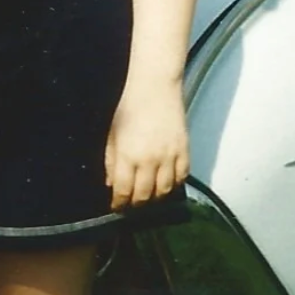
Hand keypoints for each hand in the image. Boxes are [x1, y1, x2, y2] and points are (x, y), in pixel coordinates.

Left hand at [104, 77, 189, 210]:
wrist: (154, 86)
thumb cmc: (129, 106)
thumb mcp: (112, 134)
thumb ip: (111, 161)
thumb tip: (111, 183)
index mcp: (128, 155)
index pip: (124, 191)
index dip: (119, 204)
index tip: (117, 207)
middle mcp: (150, 159)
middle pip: (144, 196)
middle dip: (136, 204)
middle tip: (131, 206)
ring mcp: (169, 156)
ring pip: (164, 191)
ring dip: (155, 199)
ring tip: (148, 198)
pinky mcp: (184, 150)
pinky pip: (181, 177)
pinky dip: (174, 185)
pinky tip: (166, 185)